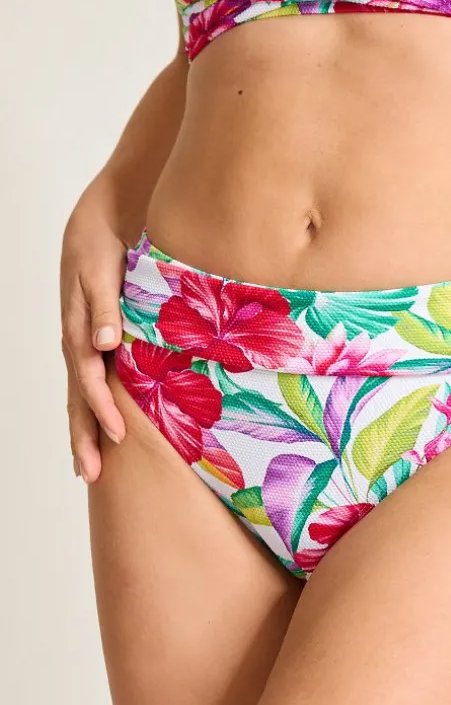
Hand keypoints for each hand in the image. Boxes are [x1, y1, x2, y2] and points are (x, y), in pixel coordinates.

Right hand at [60, 206, 127, 481]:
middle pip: (78, 401)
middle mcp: (78, 347)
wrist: (95, 227)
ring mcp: (82, 348)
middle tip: (90, 476)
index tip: (117, 438)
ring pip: (80, 399)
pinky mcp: (92, 345)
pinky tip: (99, 432)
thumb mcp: (103, 274)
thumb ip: (106, 310)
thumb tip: (105, 345)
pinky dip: (92, 412)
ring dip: (84, 432)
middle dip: (84, 438)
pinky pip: (88, 387)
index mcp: (80, 334)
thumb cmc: (102, 250)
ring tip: (89, 469)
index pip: (89, 383)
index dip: (103, 411)